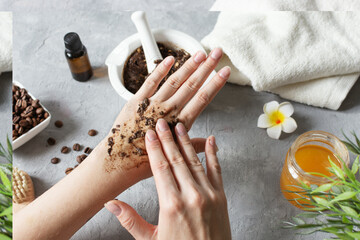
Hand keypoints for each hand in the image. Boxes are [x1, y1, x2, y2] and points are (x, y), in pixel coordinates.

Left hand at [105, 48, 229, 175]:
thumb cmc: (146, 162)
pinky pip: (150, 81)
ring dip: (188, 65)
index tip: (225, 71)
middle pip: (192, 85)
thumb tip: (211, 144)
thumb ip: (193, 146)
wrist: (120, 163)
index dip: (215, 83)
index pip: (203, 99)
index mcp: (180, 124)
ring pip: (175, 80)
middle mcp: (168, 111)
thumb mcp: (174, 155)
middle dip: (207, 67)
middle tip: (217, 52)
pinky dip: (161, 69)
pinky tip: (171, 58)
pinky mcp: (136, 101)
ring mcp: (152, 104)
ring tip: (200, 53)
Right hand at [105, 119, 230, 239]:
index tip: (150, 134)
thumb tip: (110, 204)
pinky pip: (217, 170)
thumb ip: (130, 221)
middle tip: (162, 122)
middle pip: (176, 160)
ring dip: (186, 142)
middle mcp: (191, 196)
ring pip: (195, 161)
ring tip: (179, 127)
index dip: (154, 148)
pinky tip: (210, 140)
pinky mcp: (221, 197)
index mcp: (171, 205)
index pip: (160, 168)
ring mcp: (208, 195)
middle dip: (168, 139)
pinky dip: (213, 154)